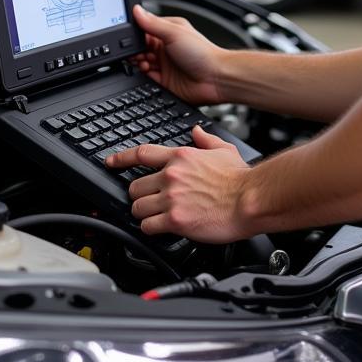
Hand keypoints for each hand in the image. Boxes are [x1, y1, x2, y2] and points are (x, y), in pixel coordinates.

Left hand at [108, 126, 251, 242]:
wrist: (250, 199)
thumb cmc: (240, 178)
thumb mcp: (224, 149)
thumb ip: (206, 140)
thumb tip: (196, 132)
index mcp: (181, 156)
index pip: (142, 154)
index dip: (122, 159)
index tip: (111, 163)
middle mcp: (172, 175)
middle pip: (135, 186)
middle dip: (140, 195)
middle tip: (149, 201)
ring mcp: (172, 197)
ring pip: (137, 207)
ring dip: (144, 214)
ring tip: (156, 216)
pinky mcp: (175, 220)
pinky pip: (147, 226)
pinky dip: (150, 229)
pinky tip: (161, 228)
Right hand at [129, 4, 226, 105]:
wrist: (215, 78)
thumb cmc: (202, 52)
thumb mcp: (175, 32)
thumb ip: (153, 23)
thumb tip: (137, 10)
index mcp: (168, 32)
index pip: (145, 30)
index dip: (135, 34)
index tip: (127, 37)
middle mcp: (165, 48)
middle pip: (141, 48)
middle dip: (134, 49)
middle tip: (134, 51)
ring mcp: (164, 65)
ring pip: (141, 62)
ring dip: (138, 61)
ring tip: (142, 60)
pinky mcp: (163, 81)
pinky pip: (146, 78)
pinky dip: (142, 74)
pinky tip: (145, 70)